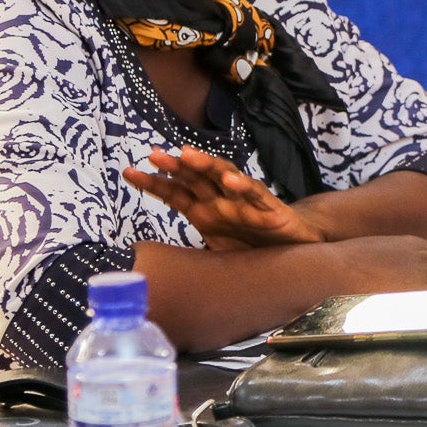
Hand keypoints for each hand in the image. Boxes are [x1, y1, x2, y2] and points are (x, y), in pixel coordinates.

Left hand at [125, 146, 327, 249]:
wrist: (296, 251)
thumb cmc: (252, 249)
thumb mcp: (214, 253)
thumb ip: (189, 256)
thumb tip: (155, 270)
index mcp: (205, 211)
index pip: (175, 193)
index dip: (154, 183)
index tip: (129, 172)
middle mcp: (222, 202)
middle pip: (195, 178)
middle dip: (175, 166)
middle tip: (154, 156)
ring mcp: (244, 202)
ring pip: (222, 177)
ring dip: (205, 165)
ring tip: (186, 156)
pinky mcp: (269, 208)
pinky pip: (255, 194)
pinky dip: (243, 186)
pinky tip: (230, 181)